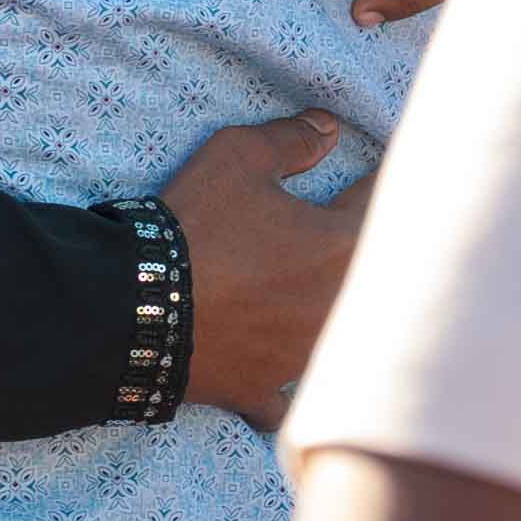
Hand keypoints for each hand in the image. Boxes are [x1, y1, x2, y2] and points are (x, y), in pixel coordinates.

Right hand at [159, 110, 362, 426]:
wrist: (135, 308)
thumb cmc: (194, 225)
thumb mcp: (236, 157)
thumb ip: (292, 139)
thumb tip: (329, 128)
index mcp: (345, 246)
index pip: (385, 203)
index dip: (380, 181)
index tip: (375, 172)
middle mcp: (341, 308)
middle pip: (375, 278)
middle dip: (368, 253)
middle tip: (348, 233)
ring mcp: (305, 356)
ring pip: (339, 338)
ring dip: (332, 316)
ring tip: (306, 293)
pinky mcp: (266, 389)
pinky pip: (284, 393)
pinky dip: (278, 382)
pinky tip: (270, 367)